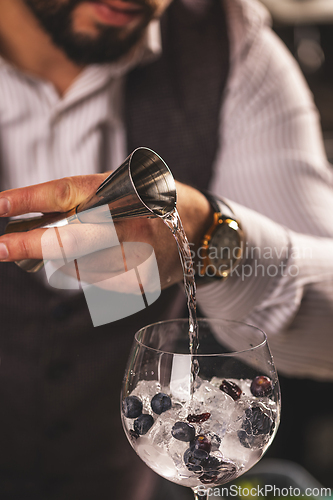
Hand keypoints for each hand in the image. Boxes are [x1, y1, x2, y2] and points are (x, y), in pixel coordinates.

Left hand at [0, 175, 211, 289]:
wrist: (198, 229)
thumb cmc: (153, 202)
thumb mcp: (123, 184)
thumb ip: (84, 199)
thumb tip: (31, 218)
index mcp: (125, 190)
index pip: (68, 192)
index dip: (28, 199)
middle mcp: (134, 225)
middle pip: (70, 241)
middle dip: (28, 245)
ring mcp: (139, 259)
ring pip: (77, 267)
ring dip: (65, 258)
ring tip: (89, 243)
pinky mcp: (140, 284)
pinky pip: (95, 282)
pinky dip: (87, 270)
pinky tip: (108, 257)